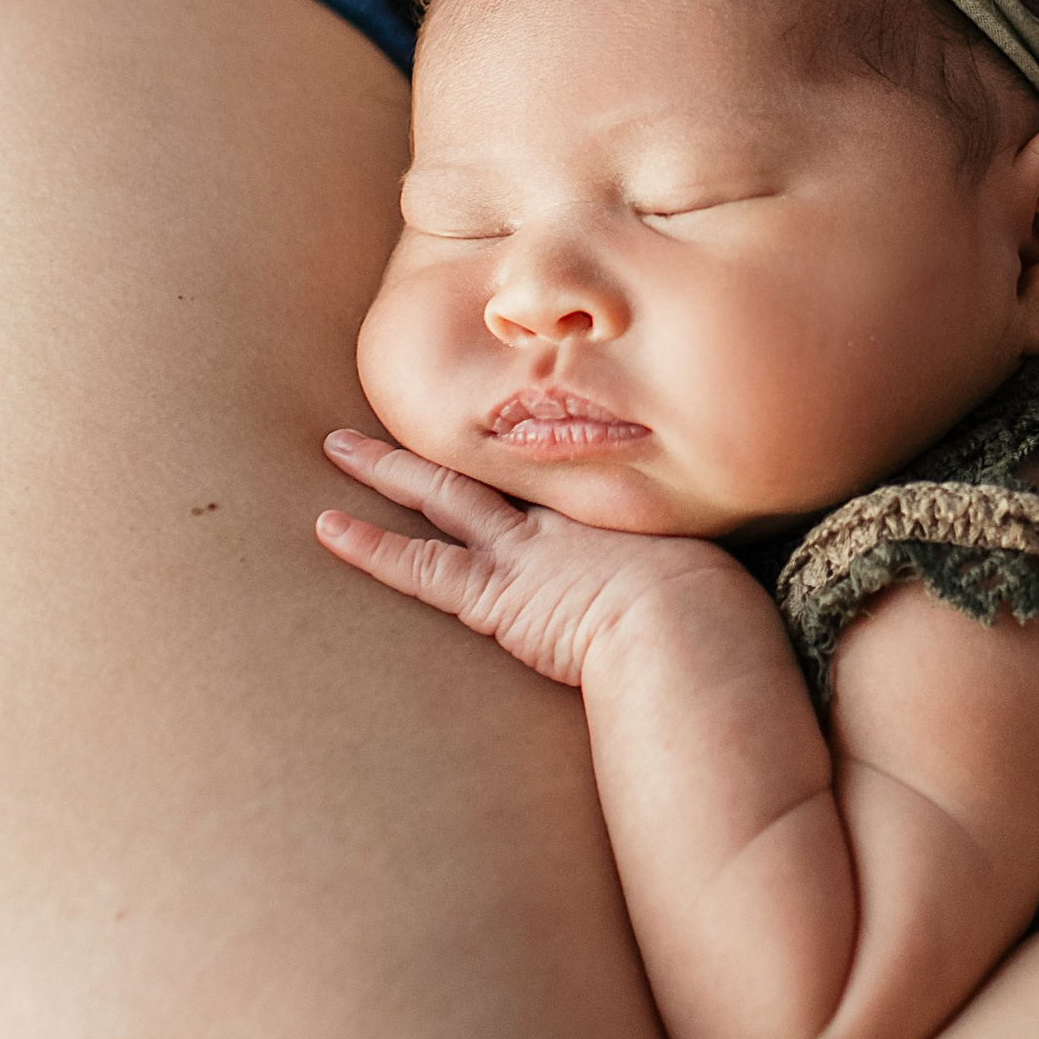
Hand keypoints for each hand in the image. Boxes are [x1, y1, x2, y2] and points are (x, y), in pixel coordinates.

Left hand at [317, 431, 724, 686]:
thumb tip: (710, 580)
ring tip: (338, 446)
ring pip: (441, 494)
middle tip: (393, 411)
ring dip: (386, 469)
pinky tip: (328, 529)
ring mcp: (522, 552)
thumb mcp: (703, 571)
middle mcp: (559, 518)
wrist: (688, 627)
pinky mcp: (495, 596)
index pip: (546, 467)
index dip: (513, 440)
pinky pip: (421, 567)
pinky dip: (373, 548)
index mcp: (606, 511)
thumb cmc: (710, 612)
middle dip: (439, 438)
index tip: (489, 415)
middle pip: (487, 464)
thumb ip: (687, 568)